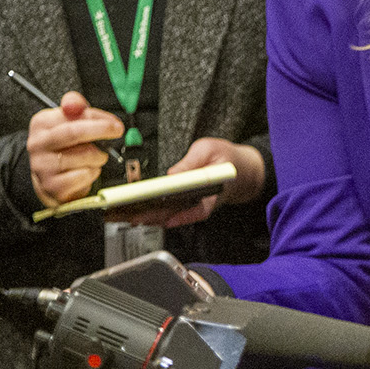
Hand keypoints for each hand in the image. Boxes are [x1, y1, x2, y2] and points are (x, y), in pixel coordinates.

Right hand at [27, 91, 122, 206]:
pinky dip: (93, 173)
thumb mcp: (66, 122)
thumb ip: (75, 107)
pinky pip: (83, 176)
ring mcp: (43, 166)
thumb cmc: (64, 147)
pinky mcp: (52, 186)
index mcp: (41, 123)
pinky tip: (88, 171)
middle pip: (73, 132)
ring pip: (83, 156)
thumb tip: (76, 103)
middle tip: (117, 131)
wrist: (50, 179)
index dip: (96, 117)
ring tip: (97, 157)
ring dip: (98, 156)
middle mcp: (38, 144)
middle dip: (101, 131)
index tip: (114, 122)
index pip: (70, 114)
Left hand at [118, 138, 266, 228]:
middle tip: (133, 218)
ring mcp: (196, 205)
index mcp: (214, 191)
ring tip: (129, 217)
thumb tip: (172, 174)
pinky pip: (172, 212)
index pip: (198, 209)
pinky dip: (155, 213)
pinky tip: (140, 214)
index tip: (165, 218)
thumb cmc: (227, 158)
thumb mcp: (210, 150)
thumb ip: (191, 161)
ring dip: (151, 217)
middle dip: (155, 218)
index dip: (181, 216)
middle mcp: (204, 203)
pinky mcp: (189, 204)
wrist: (239, 168)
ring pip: (172, 216)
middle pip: (179, 215)